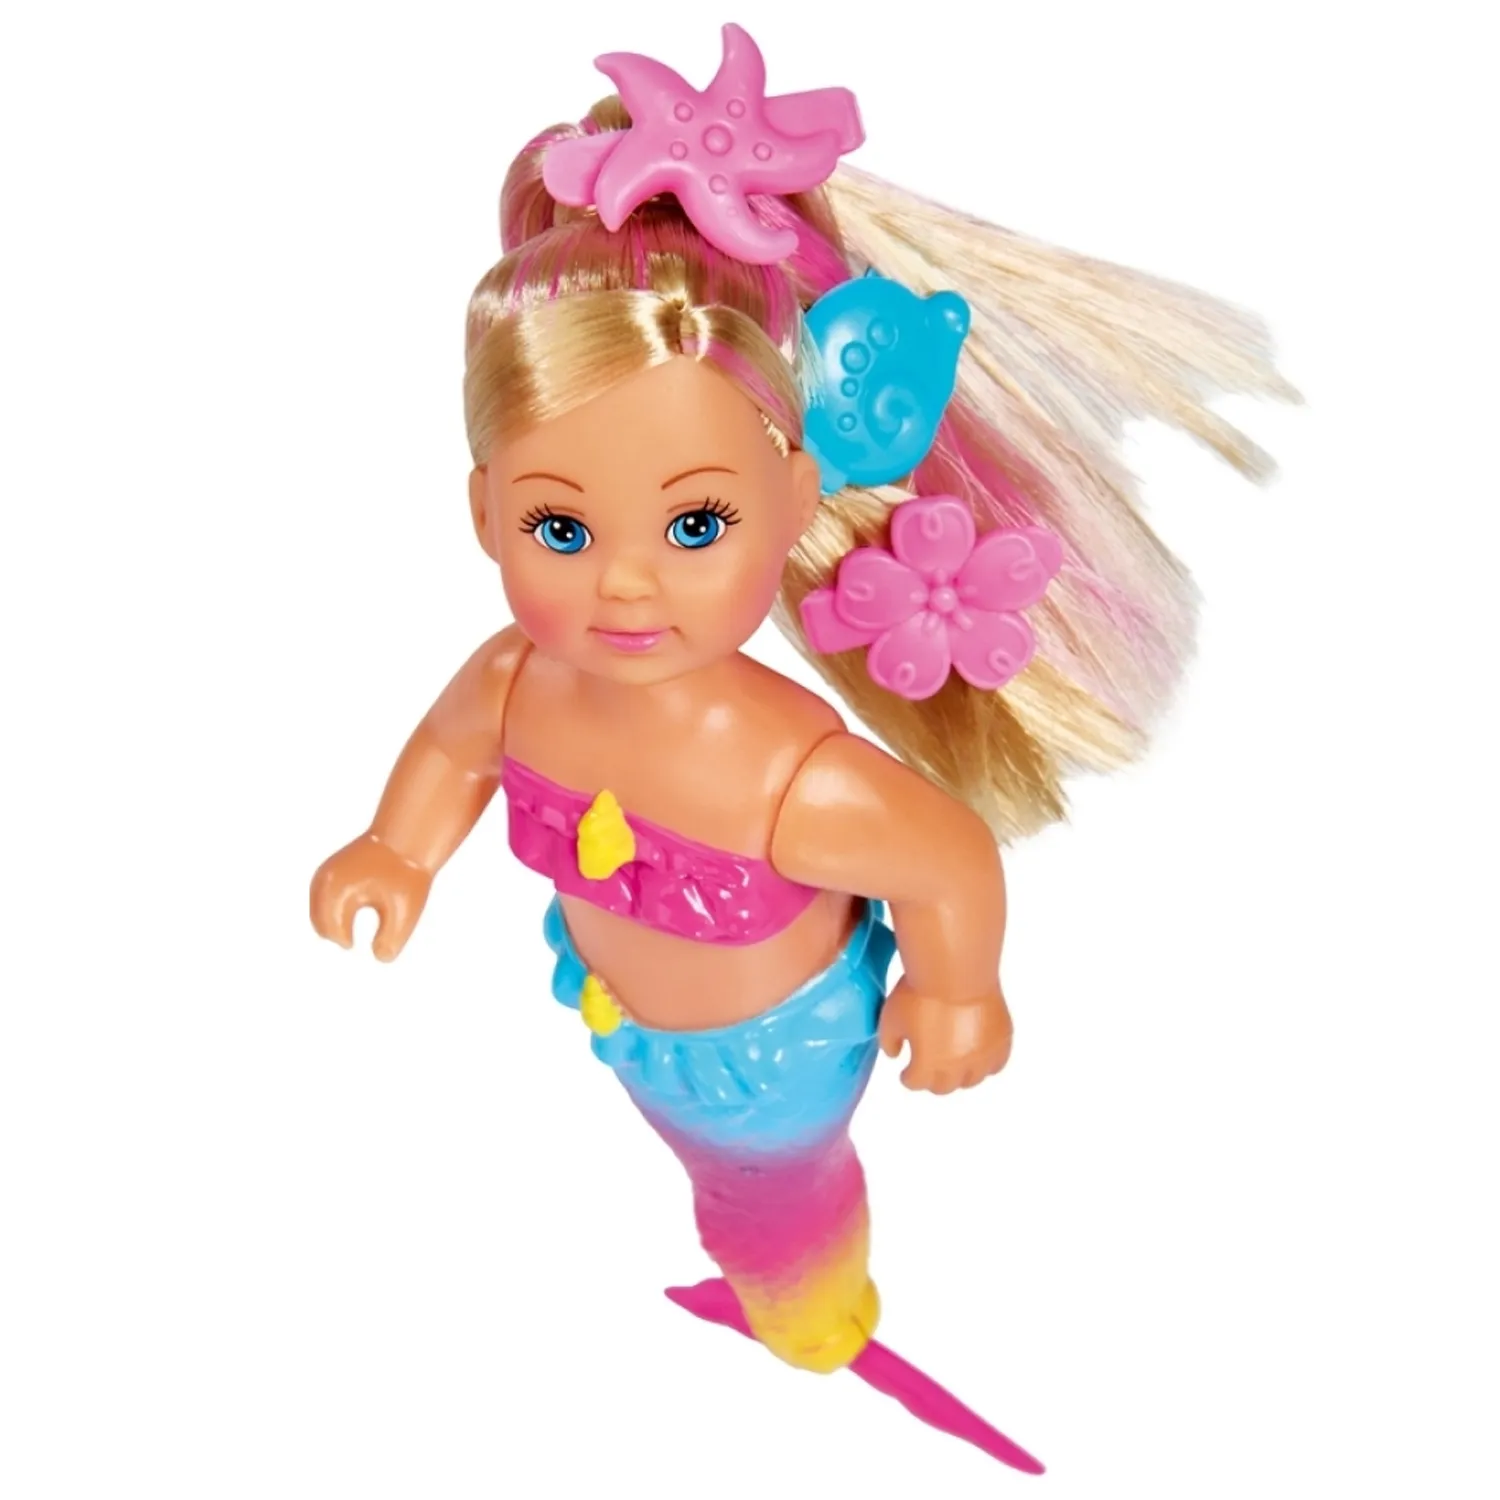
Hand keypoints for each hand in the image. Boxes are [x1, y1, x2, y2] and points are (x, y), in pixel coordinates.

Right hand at [309, 833, 431, 960]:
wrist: (408, 838)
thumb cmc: (408, 875)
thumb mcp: (406, 911)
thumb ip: (391, 940)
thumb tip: (379, 957)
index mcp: (338, 888)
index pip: (332, 930)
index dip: (346, 941)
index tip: (361, 944)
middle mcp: (325, 879)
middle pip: (320, 922)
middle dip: (336, 934)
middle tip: (352, 943)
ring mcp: (325, 872)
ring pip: (318, 911)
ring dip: (332, 924)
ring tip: (348, 934)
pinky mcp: (330, 871)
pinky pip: (322, 900)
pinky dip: (331, 912)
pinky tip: (345, 920)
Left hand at [878, 978, 1013, 1093]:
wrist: (957, 971)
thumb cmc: (923, 992)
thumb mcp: (891, 1017)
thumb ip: (889, 1041)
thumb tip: (894, 1053)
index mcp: (927, 1066)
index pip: (915, 1083)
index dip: (908, 1077)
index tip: (907, 1072)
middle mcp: (957, 1068)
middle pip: (944, 1087)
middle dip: (933, 1080)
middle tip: (929, 1069)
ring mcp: (982, 1056)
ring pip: (972, 1079)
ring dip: (960, 1075)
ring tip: (954, 1062)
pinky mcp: (1001, 1040)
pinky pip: (996, 1064)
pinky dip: (987, 1064)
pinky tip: (979, 1056)